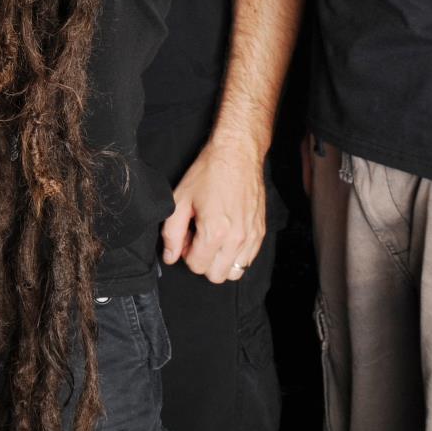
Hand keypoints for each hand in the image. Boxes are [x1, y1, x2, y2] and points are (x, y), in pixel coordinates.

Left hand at [160, 140, 265, 280]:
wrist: (237, 154)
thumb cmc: (209, 172)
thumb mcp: (180, 199)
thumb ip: (171, 233)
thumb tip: (171, 256)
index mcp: (215, 231)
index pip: (197, 266)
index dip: (186, 254)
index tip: (187, 237)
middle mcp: (237, 238)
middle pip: (216, 275)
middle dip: (203, 261)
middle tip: (198, 239)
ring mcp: (252, 236)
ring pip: (234, 272)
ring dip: (221, 261)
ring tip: (214, 238)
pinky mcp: (260, 232)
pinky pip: (248, 259)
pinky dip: (236, 255)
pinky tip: (227, 235)